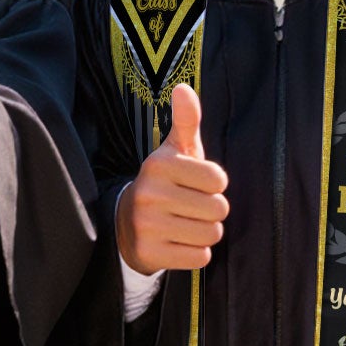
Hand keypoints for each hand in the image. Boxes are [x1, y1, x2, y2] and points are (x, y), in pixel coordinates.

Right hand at [116, 83, 228, 272]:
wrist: (125, 223)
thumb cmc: (164, 183)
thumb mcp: (174, 151)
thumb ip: (186, 121)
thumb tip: (184, 88)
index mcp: (159, 164)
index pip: (219, 180)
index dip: (214, 185)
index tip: (195, 184)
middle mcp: (149, 193)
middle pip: (219, 209)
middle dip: (211, 211)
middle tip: (190, 208)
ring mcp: (147, 225)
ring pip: (211, 234)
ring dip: (205, 232)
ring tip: (185, 224)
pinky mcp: (149, 253)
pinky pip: (199, 257)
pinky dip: (195, 253)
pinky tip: (177, 242)